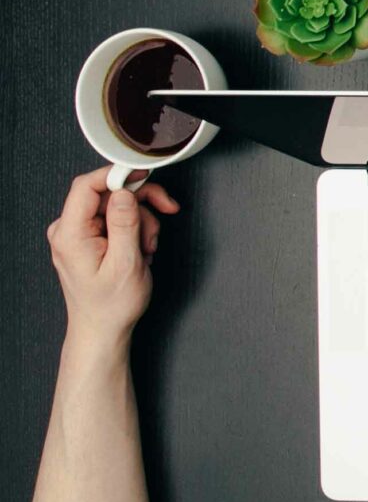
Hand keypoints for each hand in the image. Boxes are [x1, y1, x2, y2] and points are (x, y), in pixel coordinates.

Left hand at [47, 168, 177, 348]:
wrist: (102, 328)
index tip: (144, 173)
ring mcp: (77, 234)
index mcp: (70, 235)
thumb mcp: (125, 263)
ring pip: (117, 205)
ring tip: (147, 247)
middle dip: (140, 204)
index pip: (87, 186)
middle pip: (107, 194)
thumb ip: (124, 224)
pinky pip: (115, 218)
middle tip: (166, 210)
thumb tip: (125, 192)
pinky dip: (135, 228)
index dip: (117, 175)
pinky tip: (140, 247)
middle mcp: (68, 230)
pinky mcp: (88, 237)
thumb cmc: (111, 305)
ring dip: (141, 220)